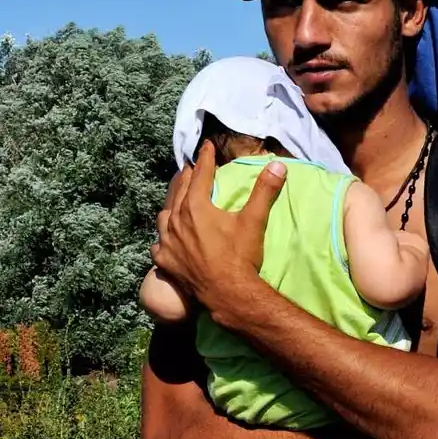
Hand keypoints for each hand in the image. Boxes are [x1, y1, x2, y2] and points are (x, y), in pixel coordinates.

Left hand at [152, 141, 284, 314]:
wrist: (227, 293)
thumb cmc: (240, 256)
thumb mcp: (254, 221)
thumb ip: (264, 191)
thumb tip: (278, 165)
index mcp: (195, 207)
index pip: (199, 175)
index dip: (205, 159)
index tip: (206, 146)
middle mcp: (176, 220)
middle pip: (178, 191)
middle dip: (185, 177)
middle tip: (189, 169)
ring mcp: (167, 242)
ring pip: (164, 215)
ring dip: (171, 204)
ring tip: (177, 200)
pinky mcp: (164, 261)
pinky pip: (158, 243)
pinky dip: (163, 236)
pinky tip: (166, 238)